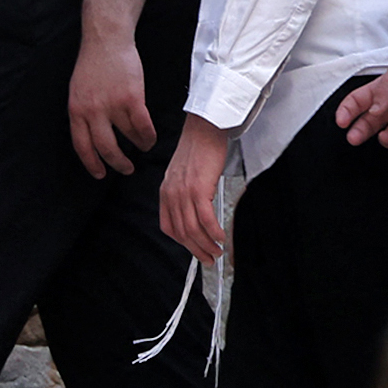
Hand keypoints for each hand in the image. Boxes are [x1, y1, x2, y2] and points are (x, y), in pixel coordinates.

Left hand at [68, 33, 156, 176]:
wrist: (106, 41)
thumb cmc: (93, 64)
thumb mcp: (78, 92)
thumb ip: (83, 113)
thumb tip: (92, 134)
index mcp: (76, 111)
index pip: (82, 146)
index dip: (92, 163)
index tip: (100, 174)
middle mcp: (92, 112)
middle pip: (106, 147)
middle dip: (117, 163)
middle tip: (126, 169)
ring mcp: (112, 105)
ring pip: (128, 137)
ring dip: (138, 146)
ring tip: (143, 148)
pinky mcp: (132, 98)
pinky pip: (142, 126)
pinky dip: (148, 135)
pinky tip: (150, 138)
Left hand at [159, 115, 234, 261]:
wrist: (204, 128)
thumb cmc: (198, 147)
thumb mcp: (183, 174)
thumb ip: (184, 193)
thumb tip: (195, 212)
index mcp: (165, 193)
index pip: (169, 227)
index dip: (183, 243)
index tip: (196, 250)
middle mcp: (171, 195)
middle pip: (181, 233)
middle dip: (196, 250)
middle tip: (210, 259)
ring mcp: (184, 193)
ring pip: (192, 229)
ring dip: (206, 245)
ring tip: (218, 252)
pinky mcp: (199, 189)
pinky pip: (205, 218)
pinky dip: (213, 232)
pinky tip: (221, 237)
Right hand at [334, 58, 387, 145]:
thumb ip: (386, 88)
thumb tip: (375, 108)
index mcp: (380, 90)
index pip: (356, 101)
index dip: (346, 111)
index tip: (341, 121)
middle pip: (366, 122)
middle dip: (358, 131)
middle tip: (353, 138)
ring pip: (385, 134)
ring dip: (383, 138)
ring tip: (385, 136)